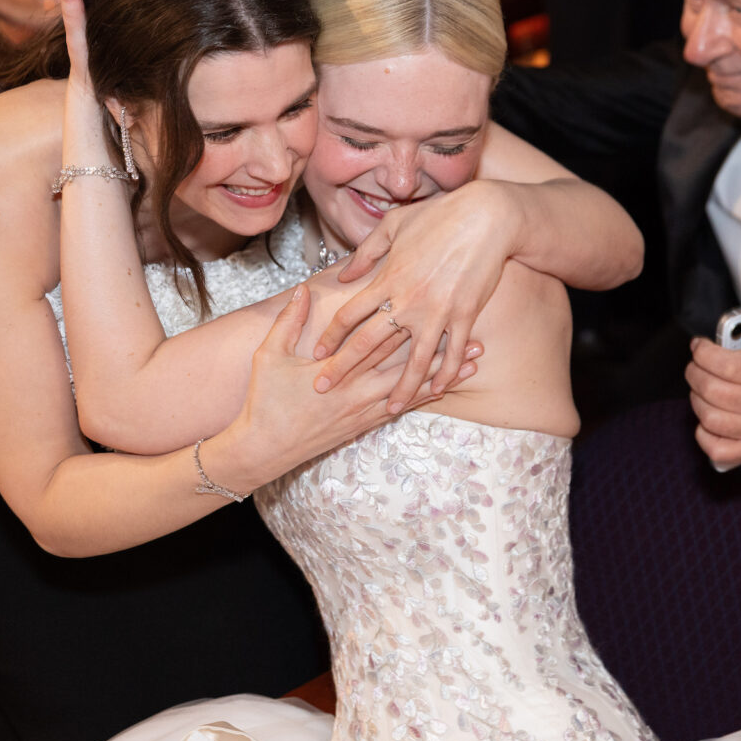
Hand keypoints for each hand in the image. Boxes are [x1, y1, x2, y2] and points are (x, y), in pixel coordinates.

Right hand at [218, 286, 469, 490]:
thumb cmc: (264, 401)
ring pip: (413, 389)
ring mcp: (363, 411)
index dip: (413, 321)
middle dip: (444, 350)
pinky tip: (443, 390)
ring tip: (474, 364)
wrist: (263, 449)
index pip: (383, 341)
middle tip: (477, 336)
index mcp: (339, 370)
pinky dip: (424, 398)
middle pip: (409, 365)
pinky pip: (401, 410)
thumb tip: (302, 290)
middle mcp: (359, 392)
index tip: (438, 304)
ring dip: (444, 376)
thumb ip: (289, 322)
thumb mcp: (269, 355)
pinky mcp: (362, 426)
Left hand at [314, 182, 512, 408]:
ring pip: (413, 360)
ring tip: (389, 409)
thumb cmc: (438, 215)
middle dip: (344, 369)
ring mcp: (437, 311)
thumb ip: (366, 253)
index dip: (330, 336)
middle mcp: (407, 300)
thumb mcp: (393, 225)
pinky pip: (452, 353)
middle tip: (324, 390)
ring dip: (401, 388)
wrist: (485, 217)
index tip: (317, 355)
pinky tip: (437, 390)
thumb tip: (344, 278)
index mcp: (387, 278)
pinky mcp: (465, 315)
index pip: (349, 315)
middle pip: (368, 343)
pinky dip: (445, 374)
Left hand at [686, 317, 740, 467]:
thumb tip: (740, 326)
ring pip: (709, 418)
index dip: (703, 352)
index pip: (726, 364)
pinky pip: (717, 449)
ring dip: (697, 398)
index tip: (700, 345)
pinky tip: (710, 418)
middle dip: (694, 371)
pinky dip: (704, 434)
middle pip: (711, 389)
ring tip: (703, 386)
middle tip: (697, 363)